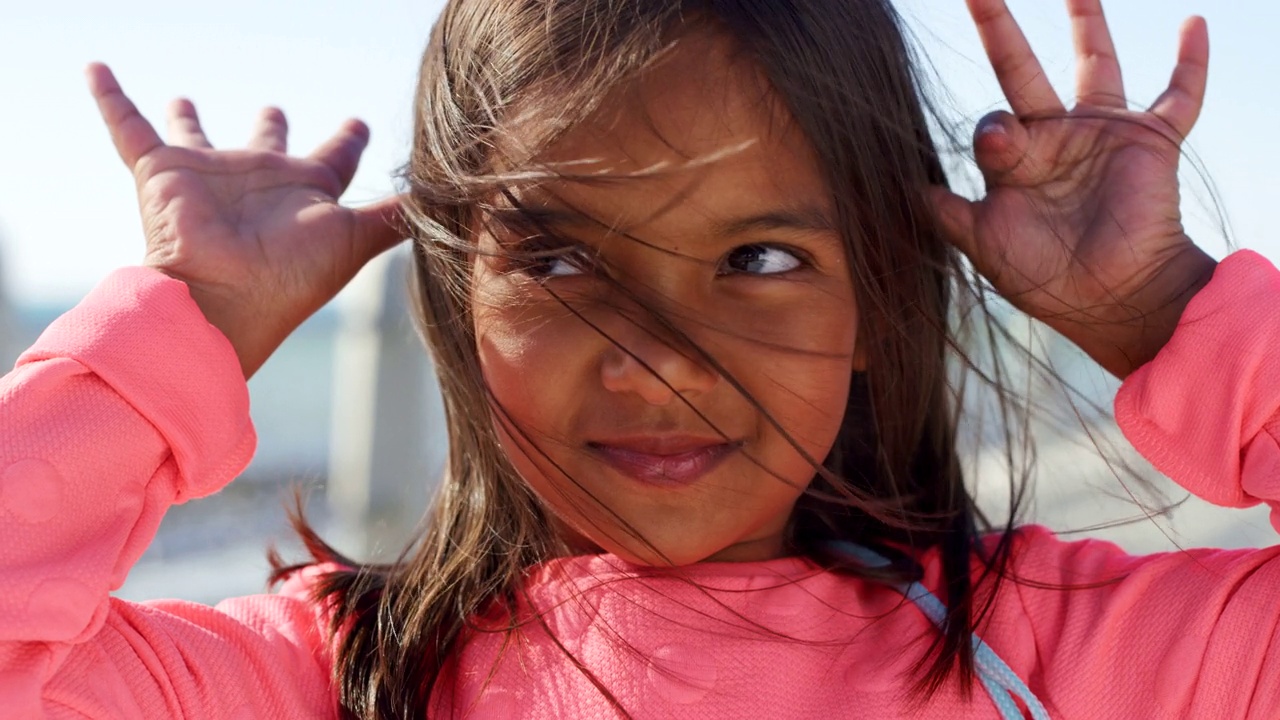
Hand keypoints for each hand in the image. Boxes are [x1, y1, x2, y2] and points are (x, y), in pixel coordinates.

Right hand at [86, 63, 405, 378]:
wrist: (224, 299)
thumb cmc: (291, 276)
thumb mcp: (354, 239)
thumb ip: (395, 219)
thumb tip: (444, 202)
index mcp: (306, 194)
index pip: (333, 159)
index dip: (348, 140)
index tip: (359, 122)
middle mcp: (259, 183)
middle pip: (266, 145)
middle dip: (271, 126)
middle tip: (275, 107)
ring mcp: (209, 177)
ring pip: (194, 136)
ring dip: (187, 118)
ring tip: (184, 99)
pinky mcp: (161, 174)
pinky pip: (127, 127)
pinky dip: (110, 99)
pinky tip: (97, 68)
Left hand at [933, 0, 1218, 378]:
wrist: (1111, 300)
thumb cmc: (1046, 279)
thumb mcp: (986, 247)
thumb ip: (949, 215)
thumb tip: (911, 189)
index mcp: (1016, 162)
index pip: (991, 123)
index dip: (992, 130)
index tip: (1001, 142)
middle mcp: (1055, 139)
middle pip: (1022, 72)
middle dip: (1000, 33)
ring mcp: (1102, 136)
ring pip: (1095, 65)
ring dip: (1087, 25)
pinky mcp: (1150, 141)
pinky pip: (1179, 94)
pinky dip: (1191, 63)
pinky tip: (1194, 24)